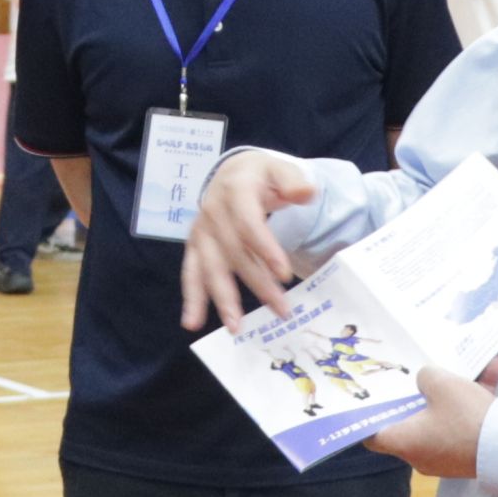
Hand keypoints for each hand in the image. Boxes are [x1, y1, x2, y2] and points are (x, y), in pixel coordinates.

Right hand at [177, 150, 330, 329]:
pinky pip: (191, 273)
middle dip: (257, 283)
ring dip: (222, 299)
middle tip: (281, 309)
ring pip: (211, 268)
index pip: (248, 224)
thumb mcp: (279, 169)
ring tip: (235, 327)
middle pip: (235, 253)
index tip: (284, 275)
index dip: (265, 249)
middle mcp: (213, 212)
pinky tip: (192, 323)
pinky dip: (191, 298)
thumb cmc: (260, 176)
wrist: (231, 173)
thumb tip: (306, 192)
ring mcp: (201, 232)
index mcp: (235, 192)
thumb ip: (293, 181)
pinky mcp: (195, 247)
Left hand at [364, 362, 495, 478]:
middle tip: (419, 377)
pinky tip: (493, 372)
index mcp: (404, 441)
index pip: (373, 436)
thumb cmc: (464, 416)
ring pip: (442, 420)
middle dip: (419, 397)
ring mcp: (444, 457)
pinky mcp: (467, 455)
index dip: (369, 419)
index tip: (373, 401)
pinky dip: (474, 403)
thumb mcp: (441, 383)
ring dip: (455, 394)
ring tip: (470, 368)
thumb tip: (426, 380)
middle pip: (410, 422)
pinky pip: (464, 426)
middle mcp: (420, 454)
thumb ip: (426, 376)